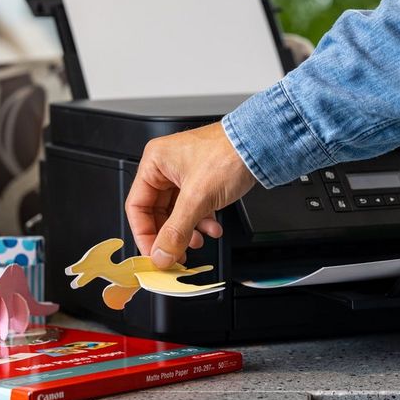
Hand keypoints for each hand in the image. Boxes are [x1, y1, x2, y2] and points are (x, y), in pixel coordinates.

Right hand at [125, 122, 256, 268]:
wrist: (262, 144)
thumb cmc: (229, 154)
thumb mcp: (197, 198)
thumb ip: (175, 231)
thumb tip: (160, 255)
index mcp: (154, 163)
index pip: (137, 206)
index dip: (144, 234)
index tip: (154, 255)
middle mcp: (165, 167)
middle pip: (157, 212)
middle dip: (169, 235)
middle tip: (175, 255)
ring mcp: (184, 173)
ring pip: (177, 213)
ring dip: (187, 231)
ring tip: (198, 241)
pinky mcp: (202, 180)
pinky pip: (193, 208)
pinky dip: (202, 221)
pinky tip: (213, 228)